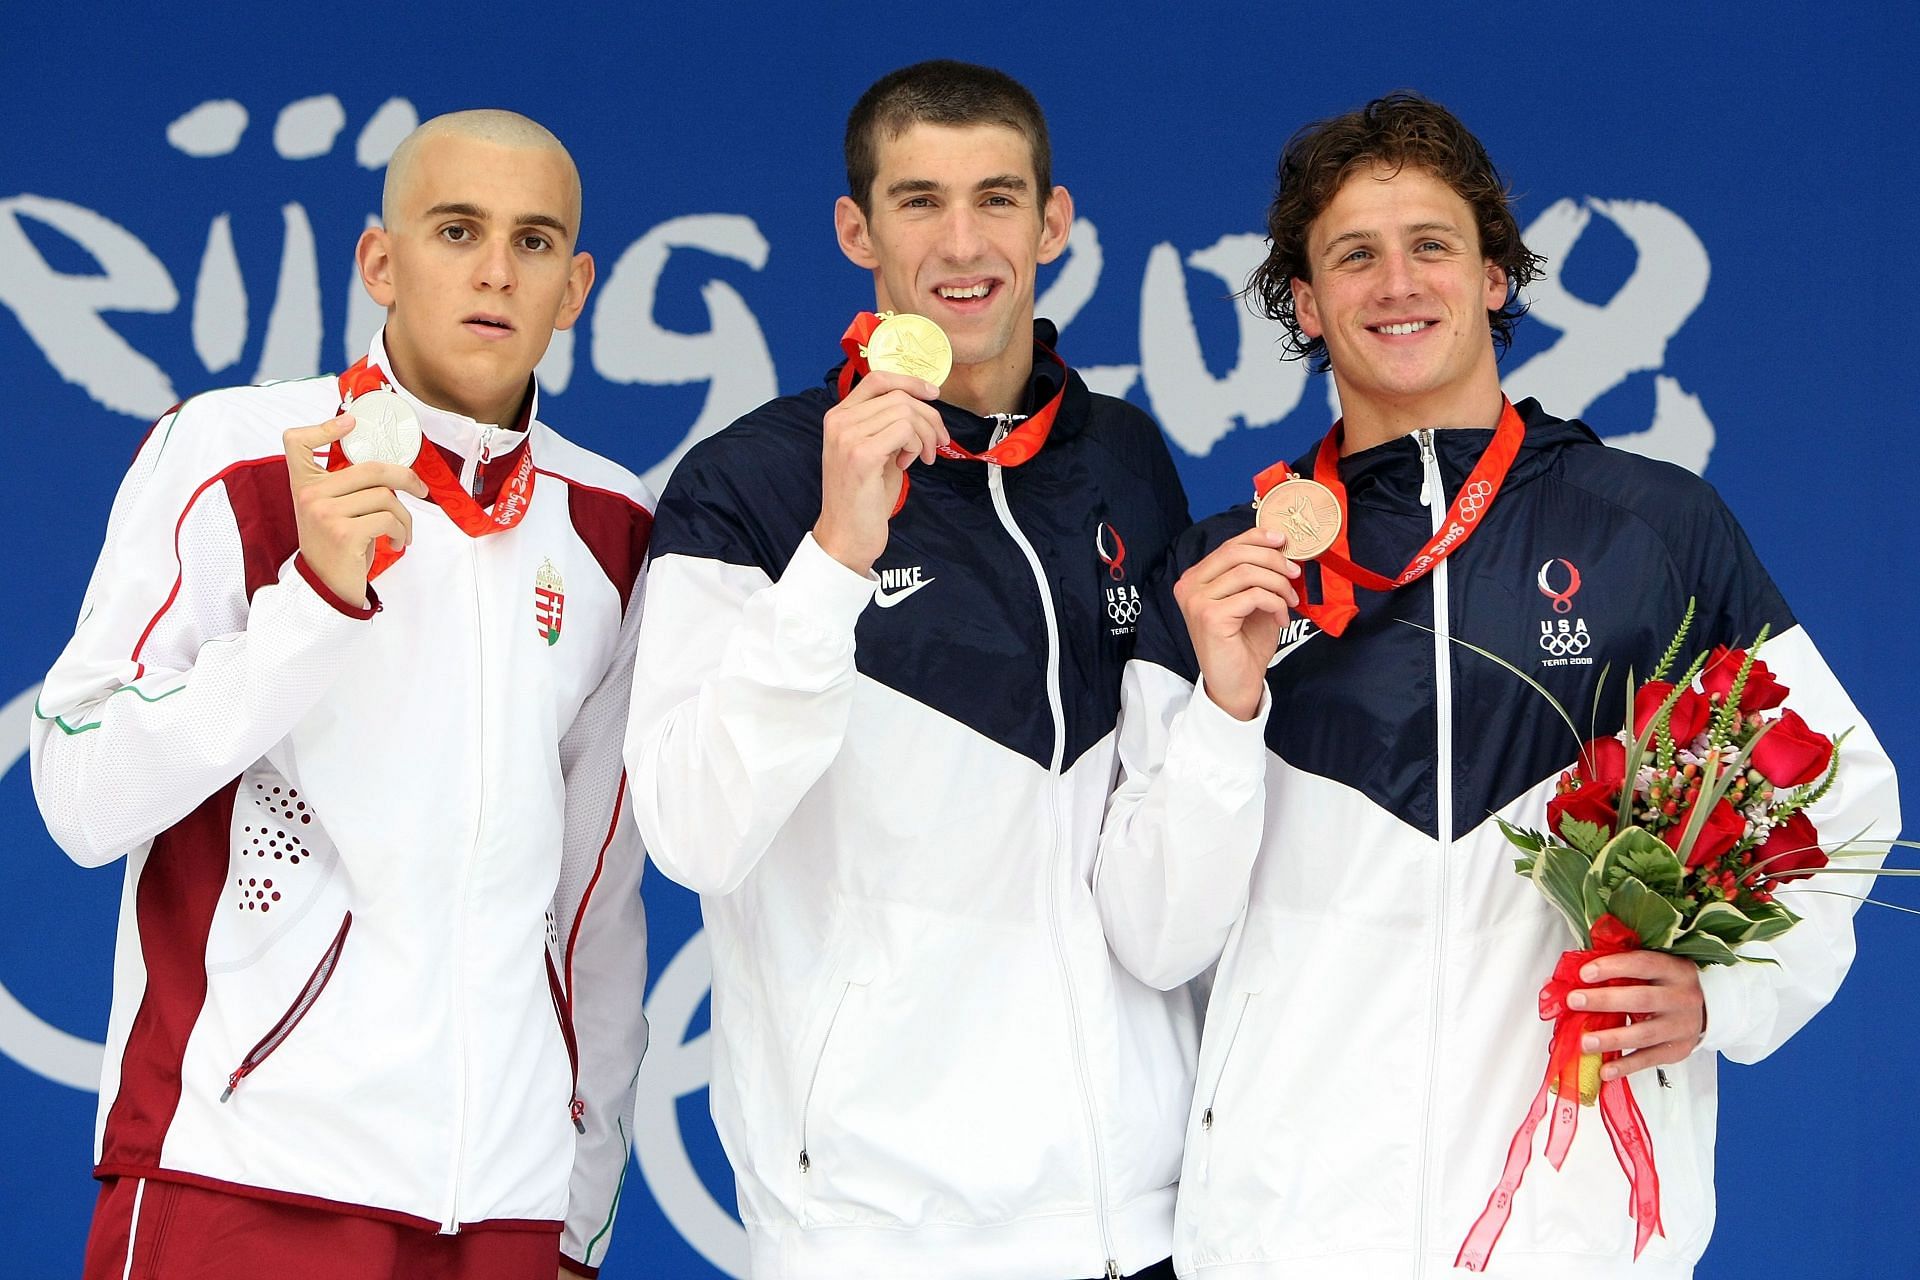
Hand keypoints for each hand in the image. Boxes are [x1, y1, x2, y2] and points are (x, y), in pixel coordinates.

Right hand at [283, 414, 428, 607]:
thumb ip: (344, 487)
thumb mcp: (330, 510)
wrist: (326, 588)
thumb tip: (390, 471)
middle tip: (420, 489)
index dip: (323, 427)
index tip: (351, 423)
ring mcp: (325, 513)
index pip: (296, 442)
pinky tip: (396, 542)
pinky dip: (401, 531)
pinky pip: (388, 519)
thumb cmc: (336, 546)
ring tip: (401, 531)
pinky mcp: (344, 533)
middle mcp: (309, 494)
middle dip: (405, 478)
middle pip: (370, 468)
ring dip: (404, 516)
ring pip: (385, 497)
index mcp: (303, 484)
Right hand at [812, 372, 946, 575]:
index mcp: (838, 416)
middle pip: (899, 396)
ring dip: (925, 434)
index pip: (877, 379)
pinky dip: (916, 445)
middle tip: (936, 444)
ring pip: (906, 411)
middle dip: (929, 418)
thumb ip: (888, 426)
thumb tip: (920, 407)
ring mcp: (848, 436)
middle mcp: (839, 421)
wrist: (847, 535)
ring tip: (921, 458)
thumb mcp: (875, 452)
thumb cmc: (863, 498)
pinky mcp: (862, 454)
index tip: (933, 395)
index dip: (910, 381)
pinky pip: (905, 430)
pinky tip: (908, 465)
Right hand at [1172, 527, 1300, 719]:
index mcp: (1196, 578)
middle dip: (1273, 560)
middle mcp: (1189, 586)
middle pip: (1237, 553)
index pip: (1229, 545)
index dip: (1258, 537)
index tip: (1284, 541)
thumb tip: (1280, 547)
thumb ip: (1257, 575)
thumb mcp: (1252, 601)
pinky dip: (1276, 604)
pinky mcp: (1210, 616)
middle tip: (1295, 575)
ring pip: (1248, 572)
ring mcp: (1197, 601)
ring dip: (1278, 585)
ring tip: (1290, 601)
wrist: (1236, 684)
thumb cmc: (1244, 644)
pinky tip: (1281, 619)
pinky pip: (1254, 595)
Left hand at [1567, 950, 1706, 1080]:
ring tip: (1585, 1042)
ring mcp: (1681, 1025)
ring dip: (1612, 1038)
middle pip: (1642, 999)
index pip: (1643, 964)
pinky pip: (1649, 1059)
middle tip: (1574, 1001)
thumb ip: (1619, 969)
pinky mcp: (1678, 1049)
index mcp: (1675, 969)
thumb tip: (1568, 976)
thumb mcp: (1653, 970)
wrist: (1707, 1009)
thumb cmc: (1666, 985)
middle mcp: (1682, 997)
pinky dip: (1625, 1066)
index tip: (1584, 973)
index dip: (1613, 967)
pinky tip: (1605, 1070)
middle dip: (1605, 1000)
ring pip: (1644, 1033)